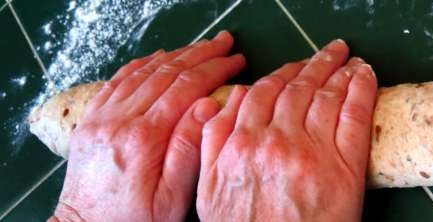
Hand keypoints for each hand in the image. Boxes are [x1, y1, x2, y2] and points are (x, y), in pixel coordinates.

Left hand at [51, 31, 244, 221]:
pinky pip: (118, 80)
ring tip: (200, 46)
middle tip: (224, 43)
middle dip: (200, 54)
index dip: (215, 69)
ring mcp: (102, 116)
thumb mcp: (171, 200)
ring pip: (143, 72)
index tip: (235, 60)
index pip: (187, 88)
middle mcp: (121, 119)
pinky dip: (141, 64)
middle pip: (167, 73)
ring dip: (175, 55)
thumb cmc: (134, 221)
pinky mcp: (92, 120)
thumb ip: (189, 151)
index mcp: (145, 138)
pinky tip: (158, 58)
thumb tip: (207, 106)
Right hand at [197, 40, 376, 220]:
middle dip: (315, 64)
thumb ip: (213, 140)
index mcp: (242, 144)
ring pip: (326, 96)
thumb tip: (232, 98)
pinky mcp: (346, 167)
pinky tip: (364, 75)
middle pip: (298, 88)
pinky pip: (355, 116)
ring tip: (348, 58)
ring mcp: (313, 151)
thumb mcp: (209, 189)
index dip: (283, 73)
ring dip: (339, 70)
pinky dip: (360, 90)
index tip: (296, 66)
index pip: (264, 92)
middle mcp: (277, 141)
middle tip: (330, 52)